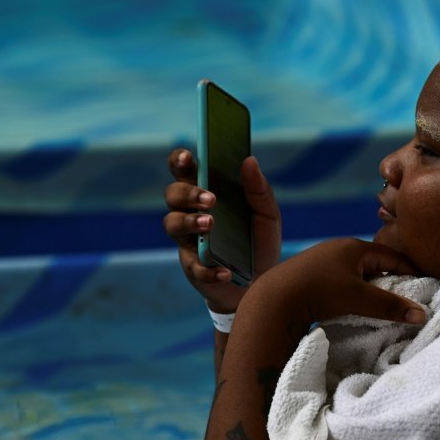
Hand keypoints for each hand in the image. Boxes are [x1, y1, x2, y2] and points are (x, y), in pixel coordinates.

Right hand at [163, 148, 281, 312]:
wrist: (261, 283)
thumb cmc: (258, 242)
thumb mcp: (267, 215)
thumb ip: (259, 189)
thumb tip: (249, 160)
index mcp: (206, 194)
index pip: (185, 170)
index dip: (180, 160)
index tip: (187, 155)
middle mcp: (190, 213)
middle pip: (173, 194)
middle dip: (188, 193)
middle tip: (211, 199)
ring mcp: (188, 241)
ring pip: (173, 224)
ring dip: (190, 223)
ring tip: (211, 224)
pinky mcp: (193, 268)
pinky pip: (193, 266)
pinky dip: (209, 269)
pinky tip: (226, 271)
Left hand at [244, 238, 425, 331]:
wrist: (274, 298)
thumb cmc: (319, 292)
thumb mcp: (359, 299)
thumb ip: (390, 306)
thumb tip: (422, 314)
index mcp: (354, 247)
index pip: (391, 255)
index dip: (409, 270)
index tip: (423, 285)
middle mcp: (340, 247)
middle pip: (375, 262)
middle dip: (390, 279)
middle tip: (404, 297)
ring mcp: (324, 259)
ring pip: (357, 271)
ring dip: (370, 285)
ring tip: (380, 303)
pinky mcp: (312, 272)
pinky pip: (342, 278)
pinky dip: (353, 288)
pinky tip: (352, 302)